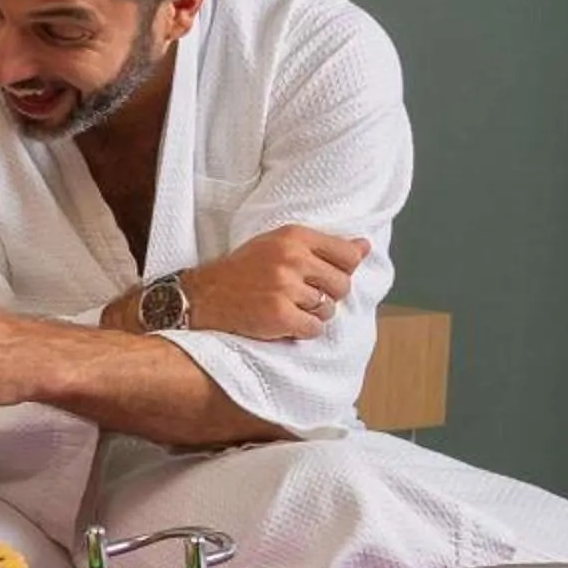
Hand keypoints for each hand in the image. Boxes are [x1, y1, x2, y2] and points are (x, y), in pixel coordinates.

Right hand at [174, 225, 369, 341]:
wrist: (202, 296)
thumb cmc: (243, 271)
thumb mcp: (279, 245)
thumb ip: (322, 247)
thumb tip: (365, 246)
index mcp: (294, 236)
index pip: (348, 255)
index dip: (341, 271)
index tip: (322, 276)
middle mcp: (292, 259)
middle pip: (342, 285)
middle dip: (327, 295)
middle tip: (300, 296)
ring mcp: (285, 288)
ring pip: (329, 309)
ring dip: (312, 315)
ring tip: (287, 308)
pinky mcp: (279, 315)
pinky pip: (313, 329)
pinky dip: (301, 331)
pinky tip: (282, 323)